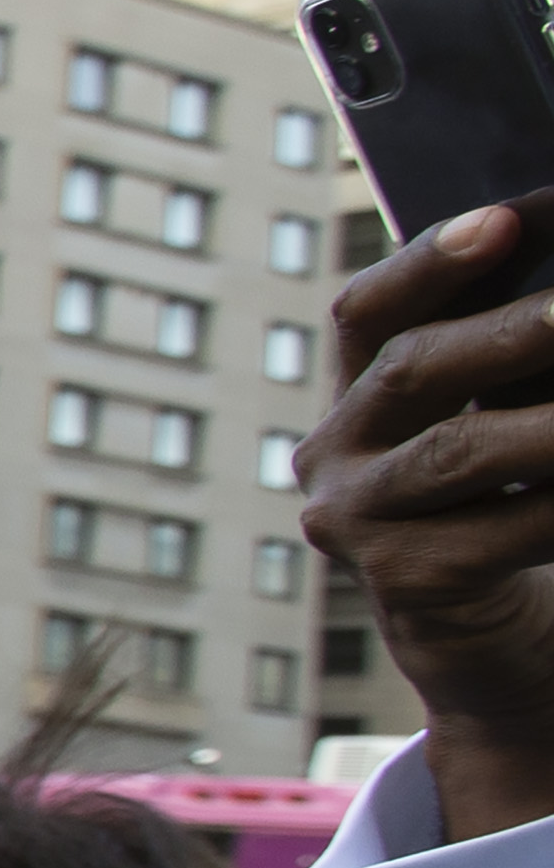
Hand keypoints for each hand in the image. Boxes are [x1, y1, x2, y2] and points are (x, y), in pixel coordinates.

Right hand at [302, 195, 553, 841]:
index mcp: (355, 401)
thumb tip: (553, 257)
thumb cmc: (517, 509)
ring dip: (553, 421)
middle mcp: (334, 457)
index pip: (367, 313)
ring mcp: (358, 525)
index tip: (506, 218)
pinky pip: (505, 530)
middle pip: (410, 370)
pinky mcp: (405, 585)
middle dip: (512, 327)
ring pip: (460, 451)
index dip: (428, 260)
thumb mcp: (504, 417)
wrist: (502, 649)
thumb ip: (513, 356)